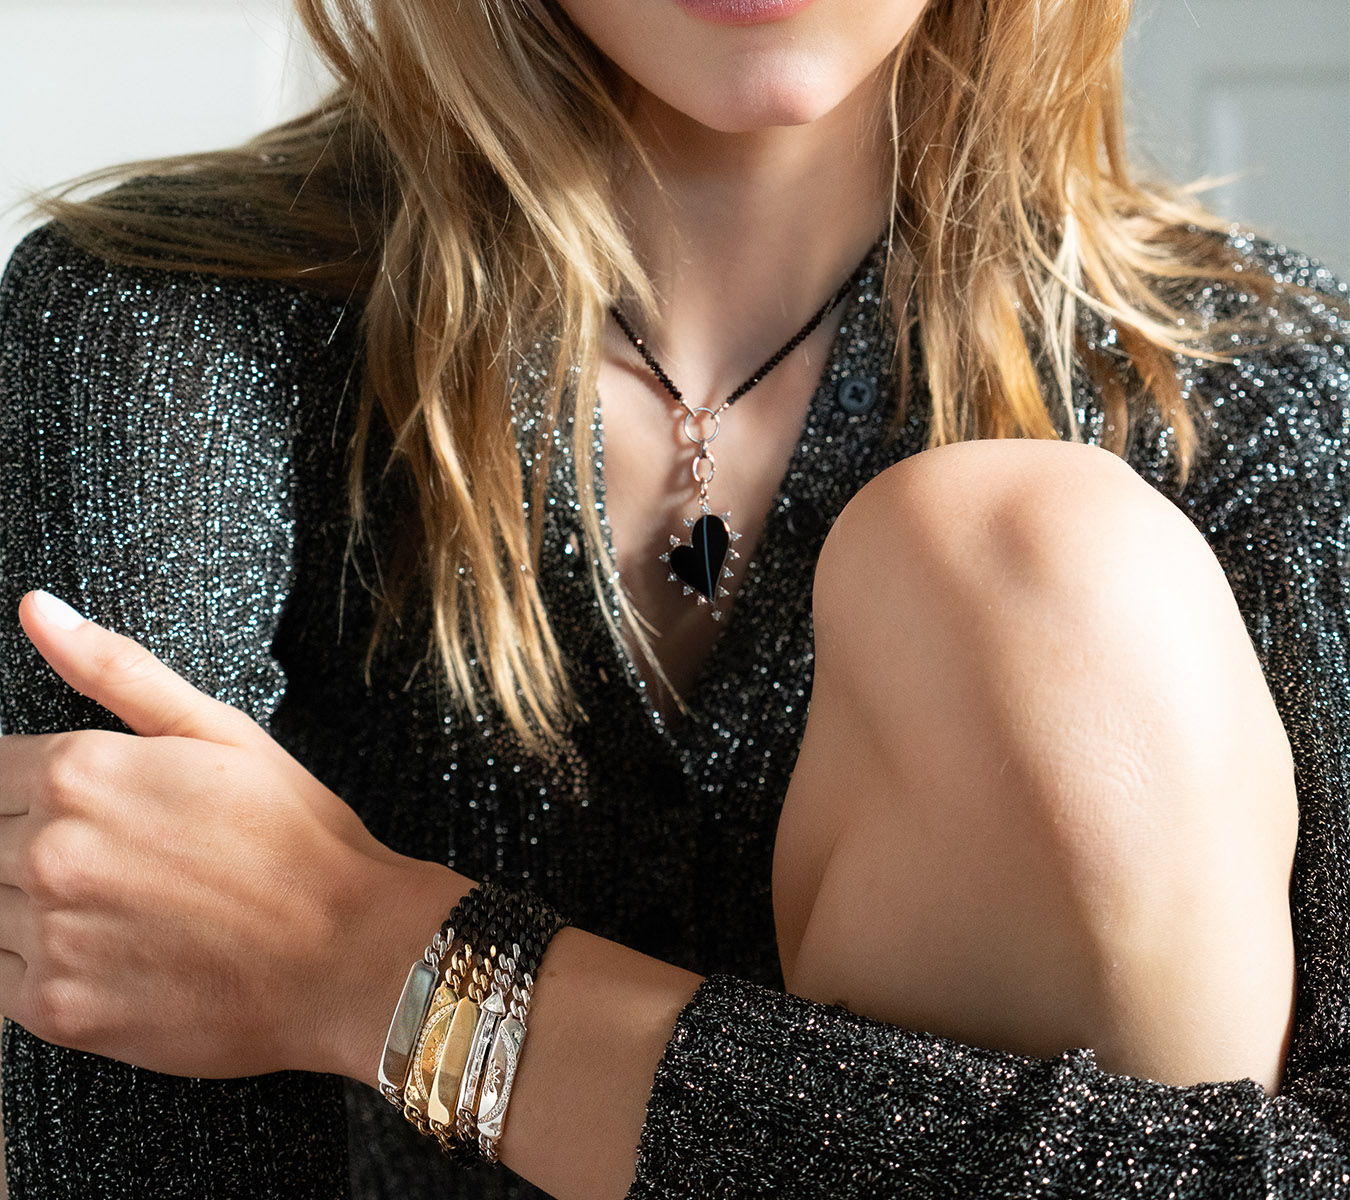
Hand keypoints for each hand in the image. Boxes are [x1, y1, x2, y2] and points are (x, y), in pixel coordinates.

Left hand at [0, 589, 469, 1082]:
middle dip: (37, 847)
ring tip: (129, 910)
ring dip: (36, 908)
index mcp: (79, 770)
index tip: (94, 815)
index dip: (34, 789)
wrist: (350, 952)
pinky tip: (117, 952)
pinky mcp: (57, 1011)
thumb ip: (115, 669)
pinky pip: (2, 980)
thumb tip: (37, 609)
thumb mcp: (221, 731)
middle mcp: (49, 850)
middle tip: (129, 867)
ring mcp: (50, 933)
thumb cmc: (297, 838)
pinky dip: (45, 967)